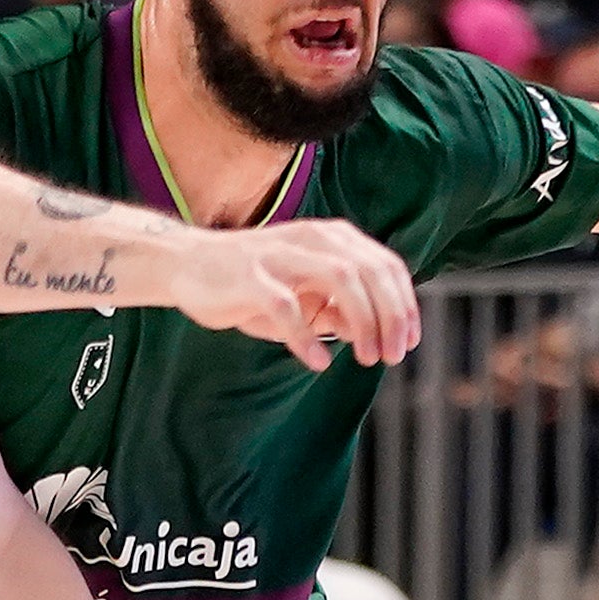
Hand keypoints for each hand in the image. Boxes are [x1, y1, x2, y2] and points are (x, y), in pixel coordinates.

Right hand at [170, 218, 419, 370]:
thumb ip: (337, 309)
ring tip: (366, 358)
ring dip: (361, 321)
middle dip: (390, 315)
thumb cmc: (252, 283)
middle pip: (369, 271)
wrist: (188, 265)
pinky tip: (318, 361)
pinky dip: (307, 335)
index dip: (405, 305)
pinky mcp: (250, 279)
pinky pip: (286, 307)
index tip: (409, 342)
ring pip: (339, 278)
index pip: (385, 265)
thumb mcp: (303, 295)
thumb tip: (370, 333)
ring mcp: (280, 256)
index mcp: (331, 238)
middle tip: (392, 356)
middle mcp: (311, 239)